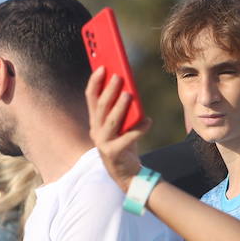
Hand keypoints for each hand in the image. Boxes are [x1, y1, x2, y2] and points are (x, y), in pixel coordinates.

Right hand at [86, 67, 151, 192]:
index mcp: (96, 121)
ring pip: (110, 121)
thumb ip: (123, 109)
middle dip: (109, 90)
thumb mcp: (122, 124)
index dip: (95, 81)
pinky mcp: (113, 153)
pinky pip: (127, 138)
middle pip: (100, 107)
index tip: (102, 66)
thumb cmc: (125, 144)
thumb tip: (130, 89)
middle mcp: (96, 131)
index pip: (90, 97)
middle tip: (118, 77)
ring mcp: (103, 143)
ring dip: (119, 107)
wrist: (127, 174)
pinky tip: (149, 121)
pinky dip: (139, 129)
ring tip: (129, 94)